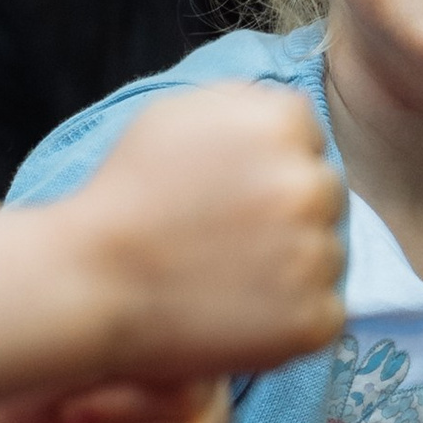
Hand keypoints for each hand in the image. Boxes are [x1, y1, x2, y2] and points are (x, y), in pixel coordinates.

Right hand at [70, 87, 345, 383]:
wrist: (93, 282)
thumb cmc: (125, 195)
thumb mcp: (176, 114)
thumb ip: (244, 104)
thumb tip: (293, 118)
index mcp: (284, 122)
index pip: (308, 141)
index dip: (267, 169)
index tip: (228, 194)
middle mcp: (311, 183)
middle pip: (326, 196)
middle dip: (289, 215)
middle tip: (230, 240)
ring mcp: (317, 255)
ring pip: (329, 254)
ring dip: (294, 266)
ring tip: (228, 277)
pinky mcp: (314, 318)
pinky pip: (325, 312)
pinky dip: (292, 317)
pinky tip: (240, 311)